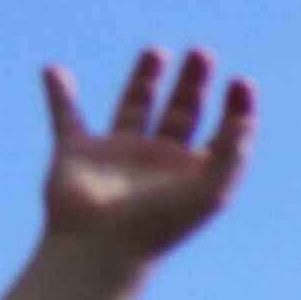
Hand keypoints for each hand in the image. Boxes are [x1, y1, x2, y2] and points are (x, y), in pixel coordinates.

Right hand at [39, 50, 255, 270]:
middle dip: (192, 83)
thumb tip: (245, 119)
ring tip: (157, 52)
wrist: (101, 248)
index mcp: (194, 172)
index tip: (240, 82)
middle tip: (202, 53)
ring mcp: (117, 155)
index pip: (223, 132)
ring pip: (135, 108)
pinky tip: (55, 71)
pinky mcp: (76, 153)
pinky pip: (66, 118)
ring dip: (145, 79)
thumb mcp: (210, 191)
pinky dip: (59, 95)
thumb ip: (233, 154)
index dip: (236, 108)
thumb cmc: (160, 225)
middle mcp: (159, 160)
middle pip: (182, 112)